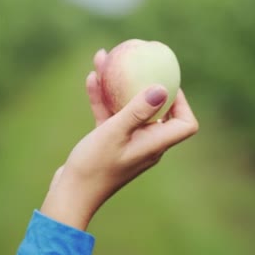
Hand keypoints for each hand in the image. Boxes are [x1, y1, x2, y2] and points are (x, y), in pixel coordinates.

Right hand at [40, 49, 198, 230]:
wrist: (70, 195)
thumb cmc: (94, 166)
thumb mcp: (115, 133)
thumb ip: (138, 110)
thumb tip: (163, 88)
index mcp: (155, 144)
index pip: (185, 124)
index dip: (183, 103)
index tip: (167, 83)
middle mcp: (146, 144)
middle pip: (156, 110)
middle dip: (145, 83)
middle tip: (138, 62)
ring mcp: (128, 144)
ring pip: (128, 109)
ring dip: (117, 86)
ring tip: (104, 59)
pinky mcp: (109, 144)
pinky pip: (111, 117)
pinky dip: (103, 100)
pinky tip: (91, 79)